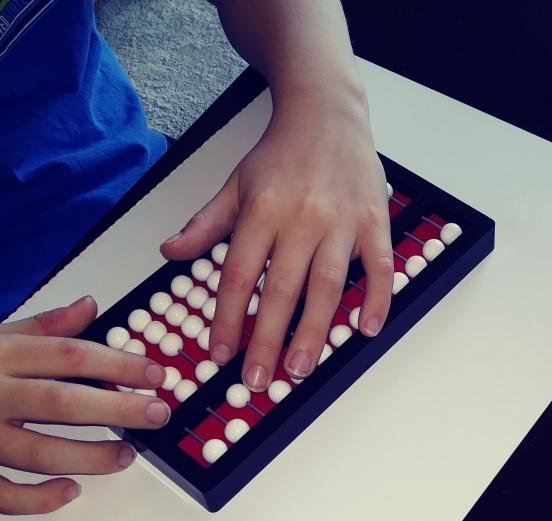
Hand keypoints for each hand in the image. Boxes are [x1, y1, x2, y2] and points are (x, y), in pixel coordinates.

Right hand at [0, 296, 170, 514]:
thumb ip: (42, 327)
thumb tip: (90, 306)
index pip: (70, 356)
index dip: (120, 365)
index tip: (156, 374)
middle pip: (65, 403)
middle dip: (120, 411)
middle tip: (158, 415)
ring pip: (41, 452)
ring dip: (92, 457)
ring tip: (126, 456)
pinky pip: (3, 494)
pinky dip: (40, 498)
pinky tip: (69, 491)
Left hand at [160, 87, 393, 390]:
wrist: (327, 110)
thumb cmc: (281, 152)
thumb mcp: (235, 183)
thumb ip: (206, 223)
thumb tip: (171, 253)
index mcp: (261, 211)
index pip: (240, 277)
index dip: (229, 320)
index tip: (222, 354)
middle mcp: (301, 219)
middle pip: (282, 290)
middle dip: (268, 340)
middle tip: (259, 379)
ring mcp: (341, 222)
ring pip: (328, 286)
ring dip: (315, 332)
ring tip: (302, 368)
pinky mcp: (374, 221)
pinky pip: (380, 266)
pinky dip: (377, 298)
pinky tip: (366, 329)